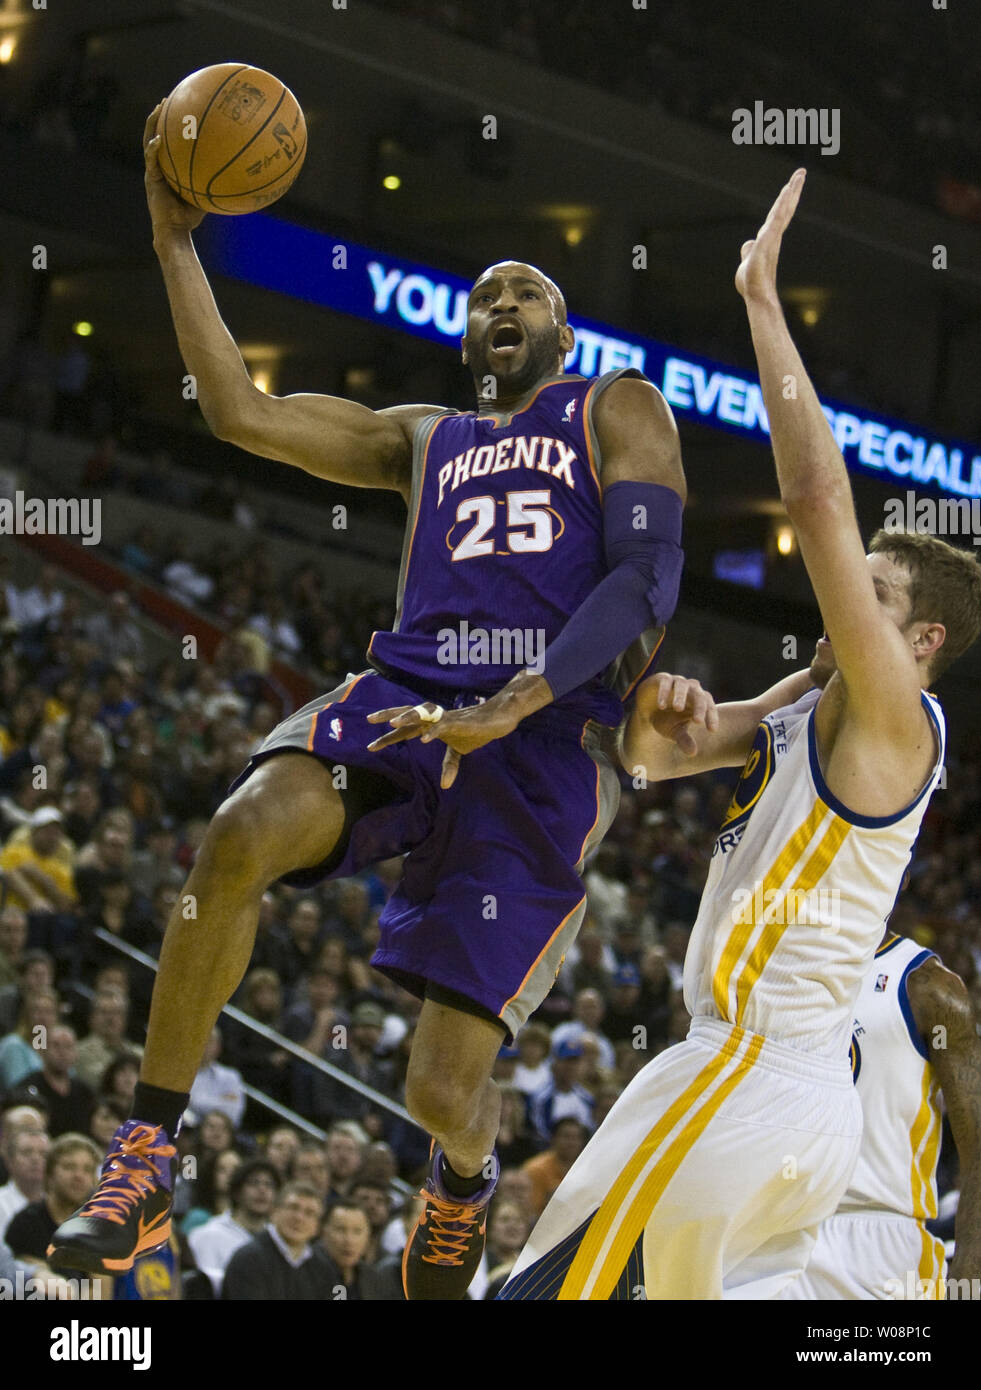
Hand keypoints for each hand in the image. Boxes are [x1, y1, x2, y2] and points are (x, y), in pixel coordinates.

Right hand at [143, 104, 205, 237]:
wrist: (174, 231)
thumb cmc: (190, 217)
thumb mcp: (205, 195)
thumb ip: (214, 183)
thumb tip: (236, 175)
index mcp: (167, 168)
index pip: (168, 143)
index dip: (170, 126)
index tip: (179, 109)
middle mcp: (158, 167)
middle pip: (155, 135)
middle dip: (158, 117)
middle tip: (166, 100)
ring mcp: (153, 172)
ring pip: (148, 142)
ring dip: (152, 124)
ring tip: (158, 109)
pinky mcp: (151, 180)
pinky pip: (151, 161)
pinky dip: (154, 149)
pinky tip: (158, 140)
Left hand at [366, 698, 519, 788]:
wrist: (498, 719)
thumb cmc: (477, 731)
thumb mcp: (460, 751)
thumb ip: (450, 765)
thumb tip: (445, 785)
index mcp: (431, 726)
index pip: (405, 730)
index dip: (388, 737)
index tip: (371, 747)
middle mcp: (435, 719)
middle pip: (408, 713)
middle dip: (388, 715)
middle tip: (368, 719)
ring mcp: (447, 719)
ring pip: (423, 715)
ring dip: (408, 717)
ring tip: (392, 723)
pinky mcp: (461, 723)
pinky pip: (444, 726)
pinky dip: (434, 733)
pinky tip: (424, 740)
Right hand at [634, 672, 718, 755]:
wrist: (647, 711)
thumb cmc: (666, 720)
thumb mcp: (674, 732)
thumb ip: (684, 740)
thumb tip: (693, 753)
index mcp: (699, 702)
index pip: (710, 707)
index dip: (712, 718)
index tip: (712, 730)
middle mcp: (691, 689)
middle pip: (700, 695)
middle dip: (700, 708)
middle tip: (698, 721)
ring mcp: (677, 682)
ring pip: (683, 685)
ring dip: (681, 696)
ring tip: (678, 709)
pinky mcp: (662, 678)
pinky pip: (666, 681)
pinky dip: (664, 692)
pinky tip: (661, 705)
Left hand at [735, 168, 805, 304]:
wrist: (756, 296)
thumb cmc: (752, 282)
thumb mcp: (748, 260)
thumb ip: (749, 249)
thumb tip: (748, 242)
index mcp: (769, 237)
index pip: (779, 214)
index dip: (786, 199)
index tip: (793, 183)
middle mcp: (773, 236)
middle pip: (784, 209)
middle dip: (793, 190)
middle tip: (801, 172)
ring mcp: (771, 240)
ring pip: (781, 212)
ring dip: (789, 195)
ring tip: (797, 178)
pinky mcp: (765, 245)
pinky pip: (774, 223)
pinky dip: (781, 209)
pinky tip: (785, 196)